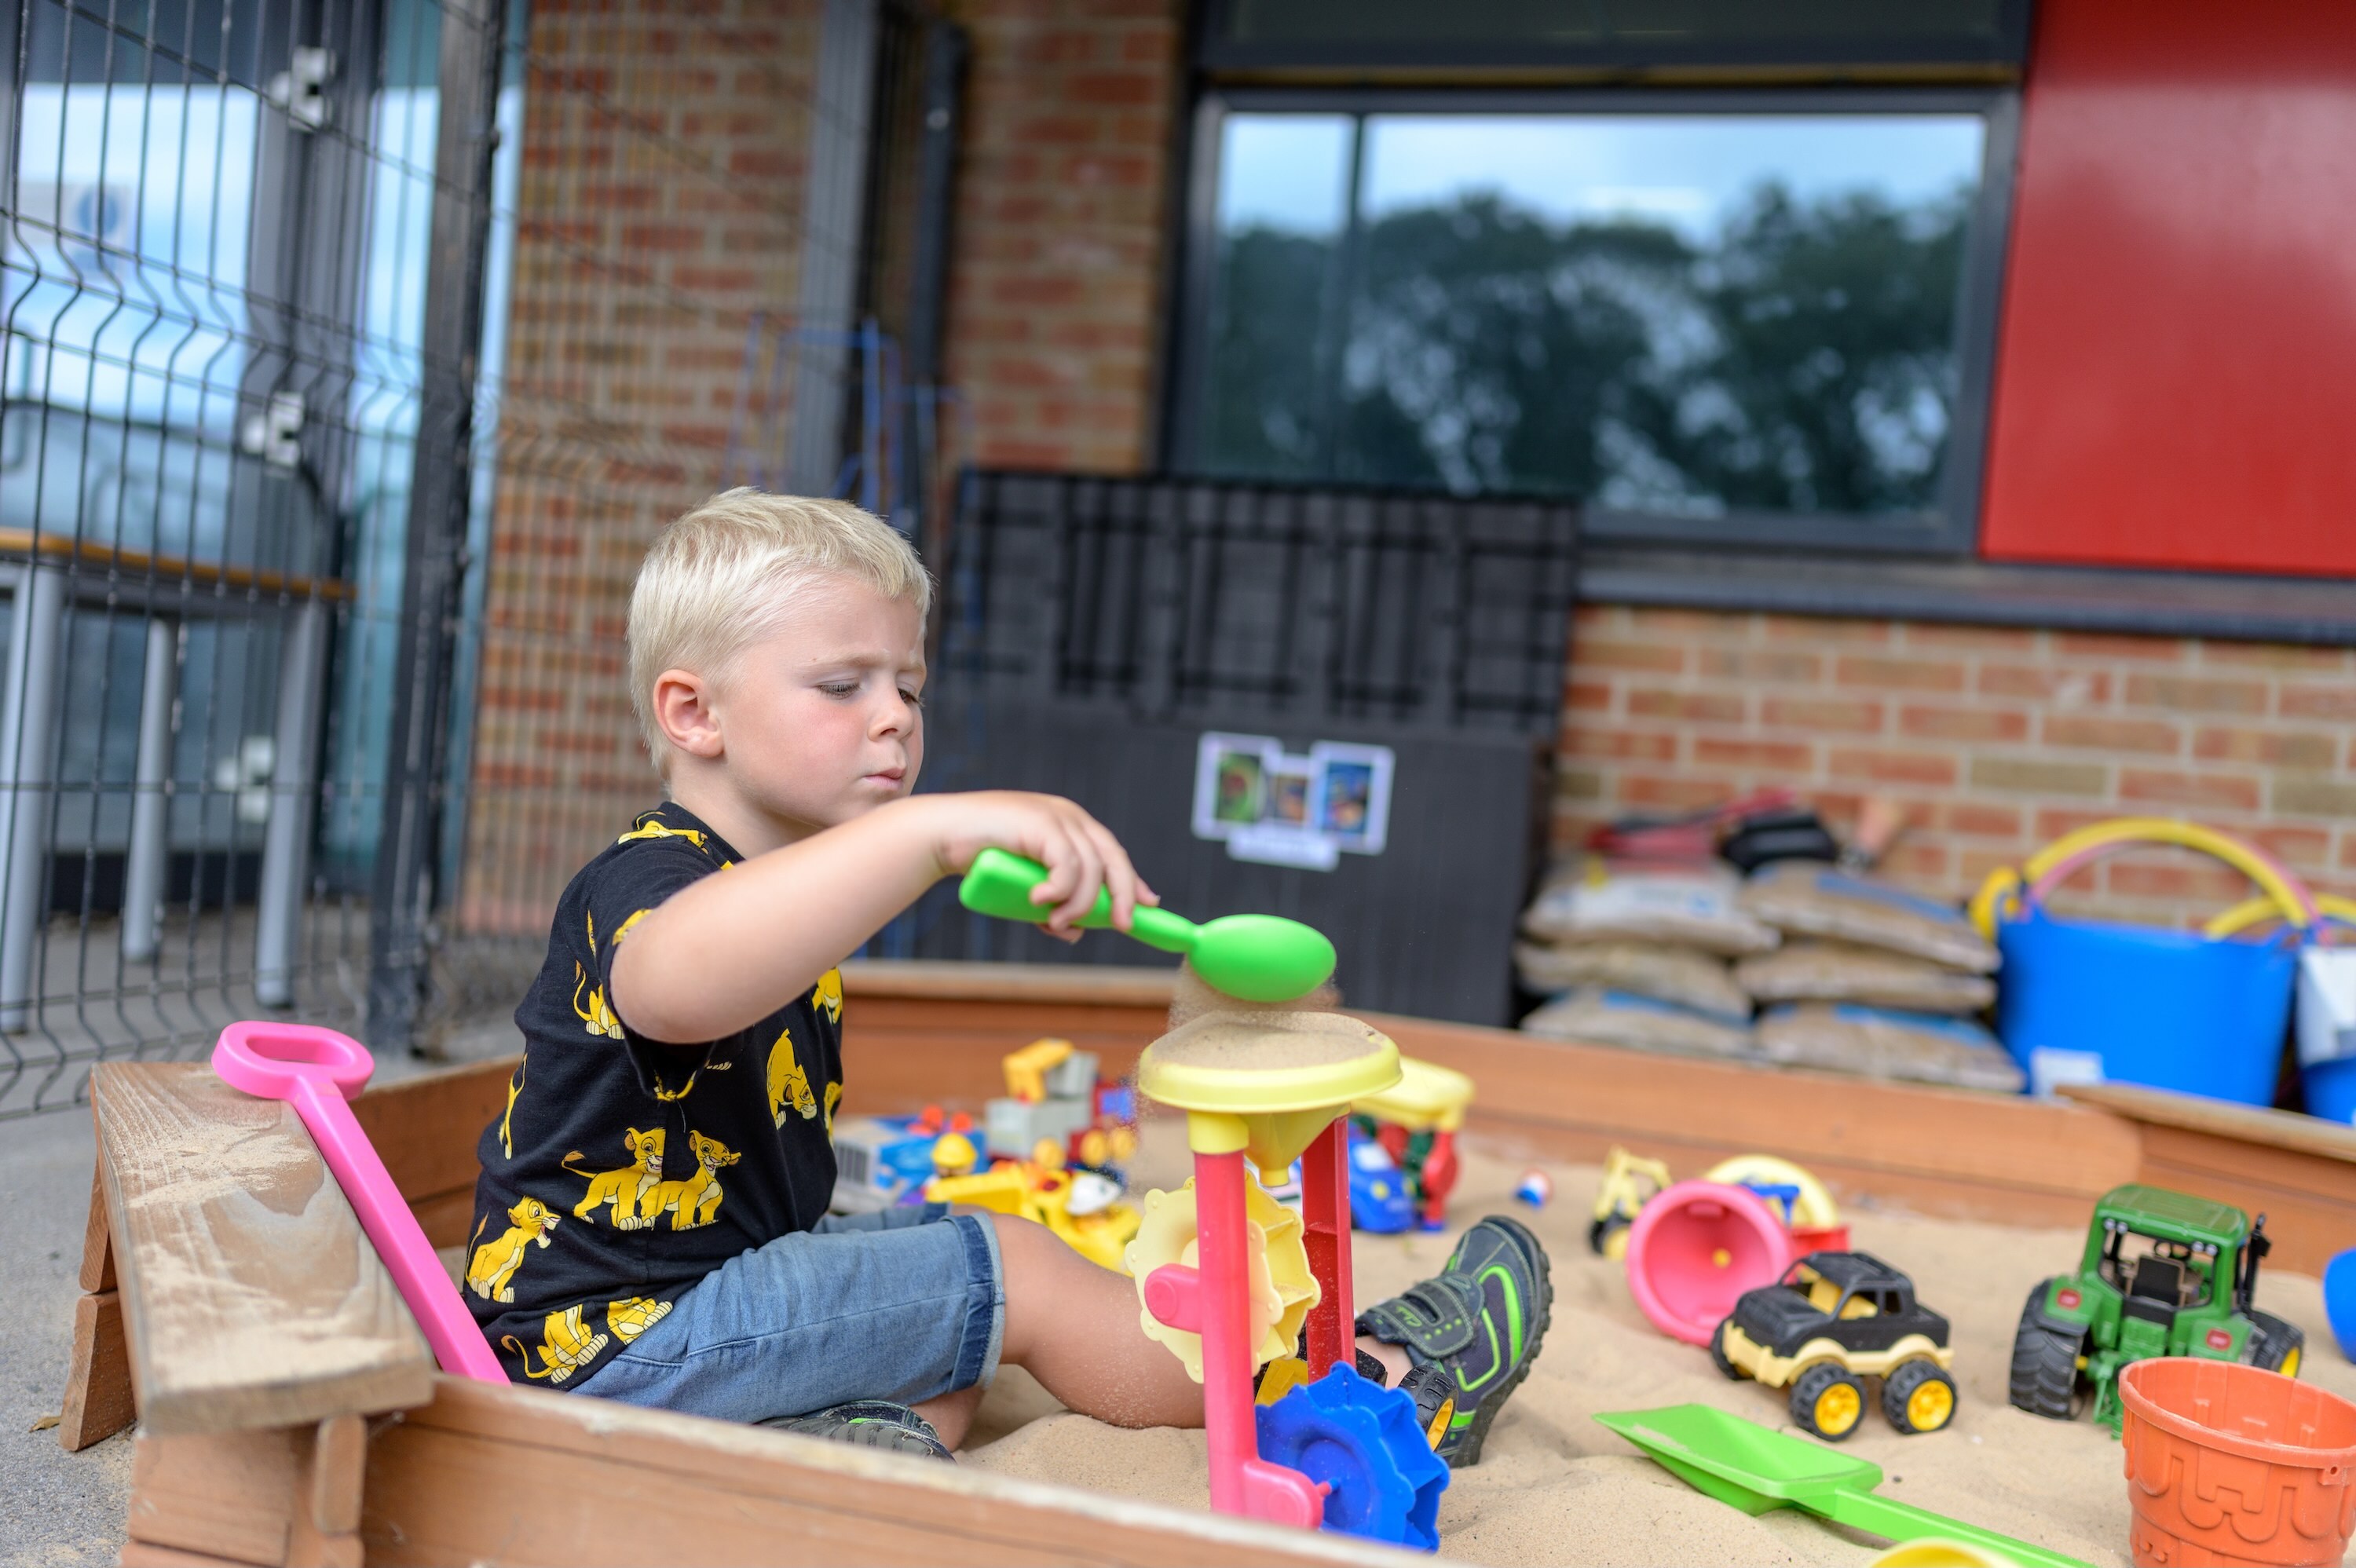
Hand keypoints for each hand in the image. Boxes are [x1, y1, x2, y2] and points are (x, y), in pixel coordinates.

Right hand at [925, 791, 1158, 935]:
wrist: (942, 836)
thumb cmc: (982, 861)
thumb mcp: (1026, 886)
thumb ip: (1052, 903)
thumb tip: (1077, 931)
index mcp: (1070, 826)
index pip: (1111, 854)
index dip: (1131, 881)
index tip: (1147, 906)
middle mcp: (1069, 817)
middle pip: (1113, 858)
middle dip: (1123, 894)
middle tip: (1123, 925)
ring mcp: (1056, 817)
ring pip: (1091, 869)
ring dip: (1078, 904)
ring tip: (1055, 924)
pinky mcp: (1041, 824)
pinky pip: (1068, 865)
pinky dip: (1061, 890)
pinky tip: (1042, 903)